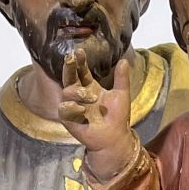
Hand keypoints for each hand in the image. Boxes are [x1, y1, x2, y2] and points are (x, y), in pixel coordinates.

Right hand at [58, 47, 132, 163]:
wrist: (115, 138)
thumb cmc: (117, 118)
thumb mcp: (121, 95)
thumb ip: (121, 78)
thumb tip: (123, 60)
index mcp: (89, 86)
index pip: (81, 70)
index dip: (80, 61)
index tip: (80, 51)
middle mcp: (78, 94)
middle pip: (69, 77)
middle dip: (69, 67)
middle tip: (71, 58)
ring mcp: (72, 106)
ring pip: (66, 92)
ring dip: (77, 92)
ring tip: (90, 96)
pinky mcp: (68, 119)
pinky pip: (64, 109)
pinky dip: (72, 107)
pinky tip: (81, 109)